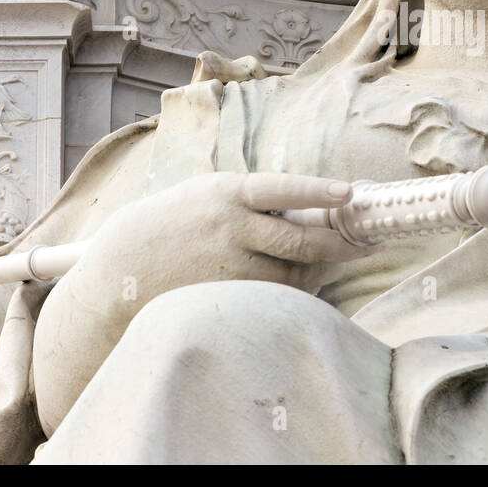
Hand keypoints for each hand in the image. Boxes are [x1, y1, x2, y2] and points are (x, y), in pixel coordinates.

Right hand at [33, 171, 371, 433]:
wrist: (123, 268)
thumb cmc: (175, 223)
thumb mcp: (209, 194)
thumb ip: (255, 199)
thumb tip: (313, 207)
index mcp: (228, 193)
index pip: (283, 188)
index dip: (320, 191)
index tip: (351, 193)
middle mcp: (231, 229)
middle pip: (302, 241)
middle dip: (340, 243)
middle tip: (364, 241)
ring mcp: (230, 268)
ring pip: (293, 275)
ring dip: (313, 272)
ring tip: (316, 265)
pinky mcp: (227, 298)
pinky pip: (274, 298)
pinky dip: (290, 292)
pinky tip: (289, 284)